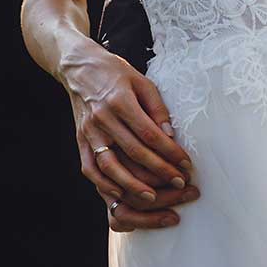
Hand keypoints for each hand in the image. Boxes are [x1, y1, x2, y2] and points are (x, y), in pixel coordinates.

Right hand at [59, 41, 195, 230]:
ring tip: (153, 197)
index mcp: (120, 102)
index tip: (186, 164)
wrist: (80, 69)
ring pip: (110, 166)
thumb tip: (171, 135)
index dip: (169, 152)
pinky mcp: (79, 142)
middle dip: (159, 171)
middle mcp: (102, 120)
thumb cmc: (117, 74)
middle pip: (133, 152)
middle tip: (179, 183)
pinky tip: (120, 195)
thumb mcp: (143, 82)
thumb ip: (157, 108)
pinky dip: (104, 185)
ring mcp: (88, 133)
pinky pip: (90, 169)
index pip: (149, 134)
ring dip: (132, 185)